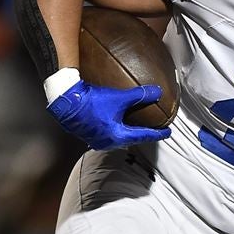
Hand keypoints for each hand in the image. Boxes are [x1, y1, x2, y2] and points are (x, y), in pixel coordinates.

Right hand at [44, 67, 169, 149]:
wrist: (65, 102)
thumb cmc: (92, 102)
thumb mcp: (119, 98)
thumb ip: (139, 96)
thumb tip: (158, 92)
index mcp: (118, 136)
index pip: (143, 136)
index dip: (157, 134)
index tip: (167, 132)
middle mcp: (108, 142)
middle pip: (131, 139)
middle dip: (142, 134)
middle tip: (152, 129)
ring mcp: (97, 140)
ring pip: (118, 137)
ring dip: (127, 132)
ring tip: (134, 126)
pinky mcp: (88, 134)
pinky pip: (107, 134)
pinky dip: (115, 129)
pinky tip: (114, 122)